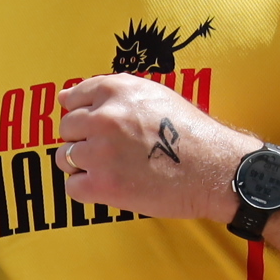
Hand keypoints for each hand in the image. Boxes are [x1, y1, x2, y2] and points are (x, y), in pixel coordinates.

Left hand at [54, 73, 253, 220]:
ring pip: (65, 157)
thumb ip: (113, 93)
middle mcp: (104, 117)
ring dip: (81, 164)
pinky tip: (108, 185)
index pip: (73, 97)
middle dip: (82, 138)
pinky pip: (72, 187)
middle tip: (109, 150)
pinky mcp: (102, 185)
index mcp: (117, 90)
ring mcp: (100, 152)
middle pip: (67, 128)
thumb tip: (65, 97)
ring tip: (110, 168)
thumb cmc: (190, 133)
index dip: (82, 113)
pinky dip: (85, 189)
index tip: (92, 125)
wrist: (215, 169)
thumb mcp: (155, 95)